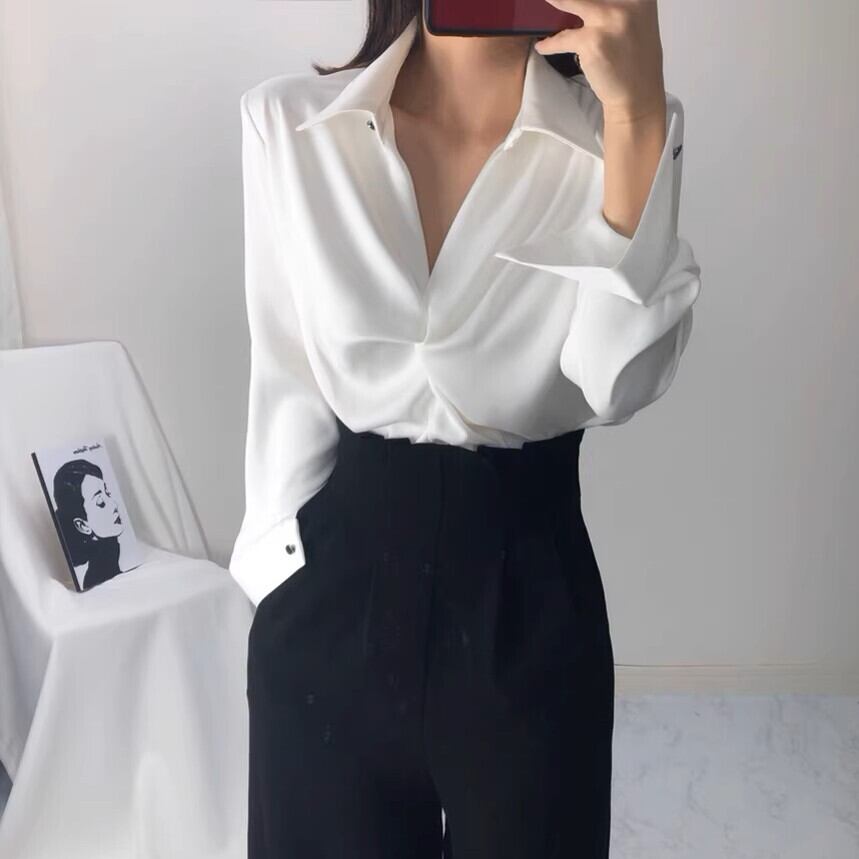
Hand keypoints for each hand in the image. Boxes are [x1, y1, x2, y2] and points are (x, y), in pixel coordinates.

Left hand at [535, 0, 665, 122]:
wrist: (637, 94)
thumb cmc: (634, 58)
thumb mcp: (637, 19)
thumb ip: (620, 2)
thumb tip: (586, 2)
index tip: (576, 0)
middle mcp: (628, 2)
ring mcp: (609, 20)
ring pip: (569, 2)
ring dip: (554, 3)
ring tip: (543, 3)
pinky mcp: (592, 42)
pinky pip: (561, 38)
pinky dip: (549, 44)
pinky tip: (542, 46)